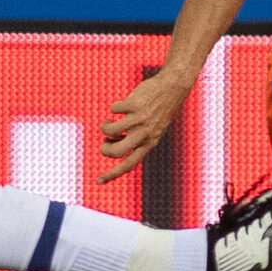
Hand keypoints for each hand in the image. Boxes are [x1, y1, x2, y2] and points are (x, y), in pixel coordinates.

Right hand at [98, 69, 191, 183]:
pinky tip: (122, 106)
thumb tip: (112, 143)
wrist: (173, 89)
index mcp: (148, 144)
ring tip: (110, 122)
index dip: (112, 174)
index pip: (128, 165)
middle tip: (106, 141)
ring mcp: (140, 119)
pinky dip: (113, 108)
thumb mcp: (153, 130)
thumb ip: (137, 140)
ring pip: (110, 130)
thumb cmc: (159, 111)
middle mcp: (144, 134)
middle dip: (104, 149)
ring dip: (105, 127)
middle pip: (116, 151)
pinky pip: (113, 109)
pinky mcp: (135, 104)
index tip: (98, 181)